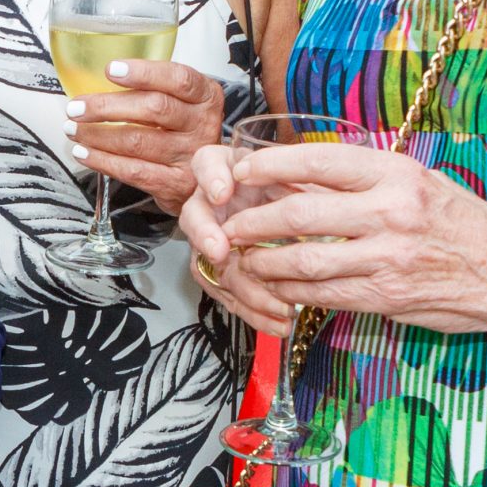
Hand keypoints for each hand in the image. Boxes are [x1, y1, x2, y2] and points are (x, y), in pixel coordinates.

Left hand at [65, 60, 226, 214]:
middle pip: (154, 109)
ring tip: (73, 129)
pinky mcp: (175, 183)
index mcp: (205, 96)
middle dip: (107, 107)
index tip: (111, 70)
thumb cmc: (182, 130)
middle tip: (76, 107)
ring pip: (138, 141)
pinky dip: (103, 161)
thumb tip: (94, 78)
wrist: (206, 177)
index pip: (178, 78)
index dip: (144, 73)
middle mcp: (202, 124)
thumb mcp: (181, 101)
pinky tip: (84, 152)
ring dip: (97, 135)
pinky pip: (133, 171)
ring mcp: (190, 156)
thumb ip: (151, 87)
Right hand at [178, 142, 299, 335]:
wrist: (290, 207)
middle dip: (206, 237)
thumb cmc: (287, 182)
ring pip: (213, 267)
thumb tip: (266, 184)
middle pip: (195, 220)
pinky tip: (279, 323)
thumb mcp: (287, 164)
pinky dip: (255, 312)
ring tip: (276, 304)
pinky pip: (231, 295)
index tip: (223, 193)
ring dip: (241, 287)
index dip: (211, 180)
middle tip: (221, 252)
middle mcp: (209, 207)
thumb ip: (276, 164)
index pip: (206, 166)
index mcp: (222, 172)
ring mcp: (214, 242)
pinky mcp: (225, 273)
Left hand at [193, 139, 486, 336]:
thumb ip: (363, 181)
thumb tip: (301, 177)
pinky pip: (325, 295)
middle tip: (229, 225)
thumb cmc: (463, 222)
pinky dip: (293, 293)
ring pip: (304, 260)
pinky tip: (279, 289)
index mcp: (394, 172)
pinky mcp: (388, 297)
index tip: (240, 169)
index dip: (268, 165)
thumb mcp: (418, 182)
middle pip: (298, 213)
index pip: (316, 159)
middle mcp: (390, 210)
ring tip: (246, 260)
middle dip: (252, 220)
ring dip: (265, 262)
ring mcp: (388, 256)